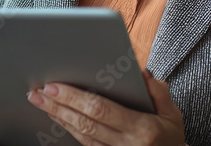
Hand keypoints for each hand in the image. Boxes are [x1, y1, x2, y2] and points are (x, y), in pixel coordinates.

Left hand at [26, 67, 186, 145]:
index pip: (101, 109)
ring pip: (81, 135)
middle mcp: (126, 144)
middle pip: (85, 122)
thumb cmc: (170, 137)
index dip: (74, 98)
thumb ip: (158, 91)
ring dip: (58, 117)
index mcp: (142, 128)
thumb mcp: (172, 114)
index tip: (56, 85)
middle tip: (37, 92)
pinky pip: (85, 144)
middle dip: (58, 105)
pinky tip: (56, 116)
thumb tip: (141, 72)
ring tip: (40, 101)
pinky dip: (68, 129)